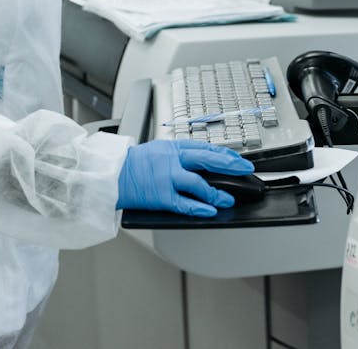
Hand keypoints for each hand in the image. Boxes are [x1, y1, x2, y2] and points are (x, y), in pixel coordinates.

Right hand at [116, 140, 254, 216]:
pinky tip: (210, 211)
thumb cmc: (132, 164)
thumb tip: (202, 163)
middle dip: (231, 166)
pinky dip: (199, 208)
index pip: (206, 148)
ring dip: (217, 193)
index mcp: (172, 147)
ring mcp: (167, 178)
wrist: (111, 174)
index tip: (241, 160)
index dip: (226, 154)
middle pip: (208, 160)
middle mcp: (172, 160)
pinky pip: (185, 204)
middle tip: (246, 171)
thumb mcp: (158, 150)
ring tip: (228, 199)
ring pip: (199, 184)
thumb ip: (179, 155)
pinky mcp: (161, 196)